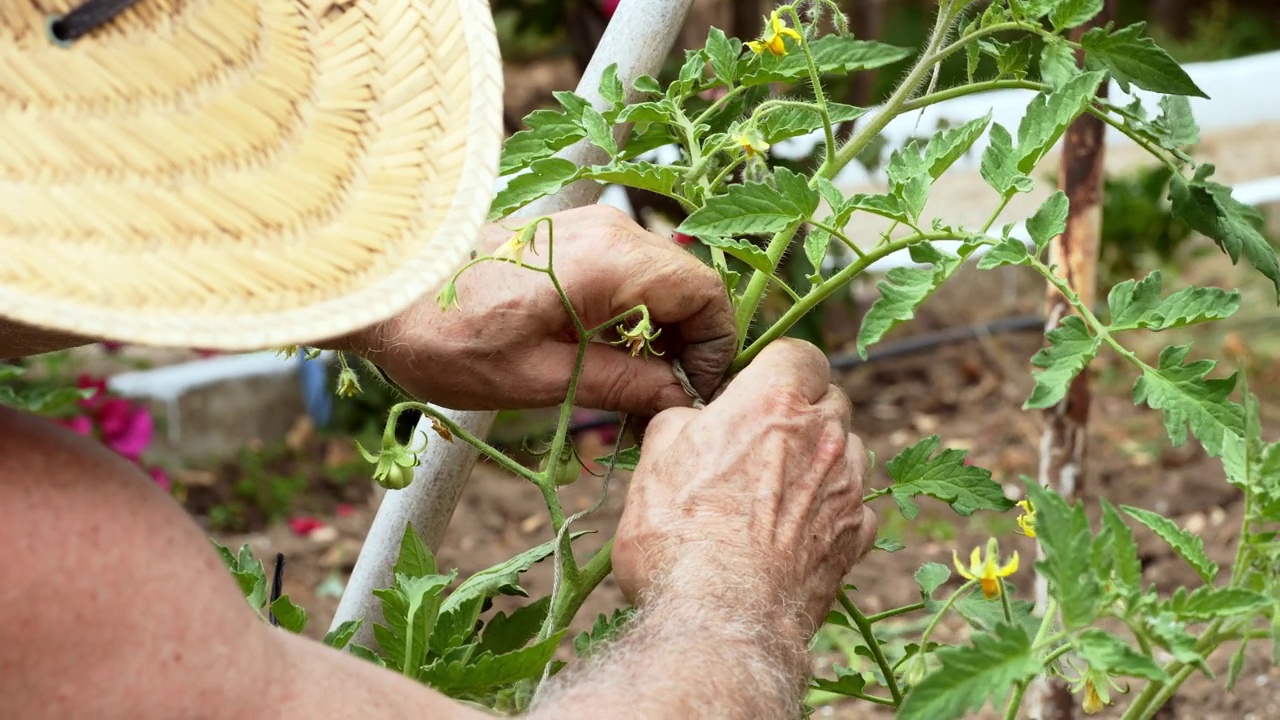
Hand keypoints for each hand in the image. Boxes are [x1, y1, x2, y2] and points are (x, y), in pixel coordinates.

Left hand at [348, 206, 735, 414]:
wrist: (384, 291)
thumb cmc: (451, 338)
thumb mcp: (543, 378)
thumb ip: (623, 383)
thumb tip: (680, 399)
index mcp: (611, 262)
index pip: (706, 295)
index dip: (715, 349)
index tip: (690, 395)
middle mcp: (611, 231)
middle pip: (688, 285)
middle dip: (689, 346)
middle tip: (663, 402)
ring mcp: (591, 227)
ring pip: (660, 280)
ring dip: (660, 333)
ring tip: (634, 388)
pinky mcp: (572, 237)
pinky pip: (628, 273)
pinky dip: (632, 314)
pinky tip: (606, 356)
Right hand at [613, 339, 876, 640]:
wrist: (720, 619)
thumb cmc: (677, 536)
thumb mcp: (655, 462)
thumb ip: (680, 423)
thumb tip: (689, 416)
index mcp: (772, 403)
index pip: (799, 354)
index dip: (777, 368)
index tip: (753, 391)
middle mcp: (822, 435)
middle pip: (831, 400)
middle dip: (803, 412)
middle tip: (761, 443)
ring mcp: (848, 487)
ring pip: (850, 450)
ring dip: (822, 459)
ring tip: (778, 491)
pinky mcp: (857, 536)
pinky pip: (857, 506)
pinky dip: (834, 511)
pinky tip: (799, 531)